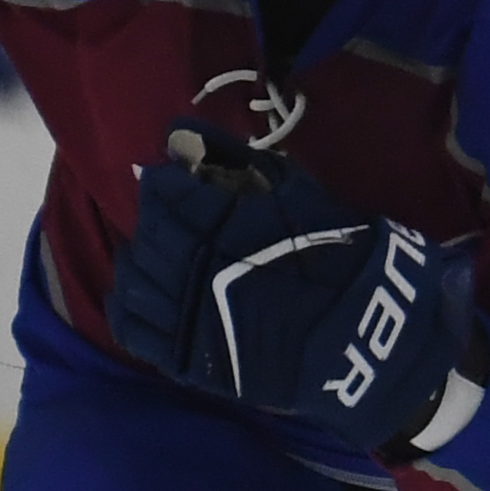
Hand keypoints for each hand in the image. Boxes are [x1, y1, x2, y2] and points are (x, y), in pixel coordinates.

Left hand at [109, 123, 474, 452]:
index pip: (165, 192)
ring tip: (153, 253)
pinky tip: (136, 296)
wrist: (362, 333)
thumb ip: (232, 162)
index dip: (165, 183)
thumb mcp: (293, 191)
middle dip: (154, 220)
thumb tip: (178, 132)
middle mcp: (191, 269)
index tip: (172, 178)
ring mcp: (185, 317)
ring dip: (138, 259)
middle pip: (147, 234)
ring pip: (133, 280)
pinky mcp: (186, 358)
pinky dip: (126, 307)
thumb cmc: (335, 253)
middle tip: (168, 216)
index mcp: (218, 225)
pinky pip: (134, 330)